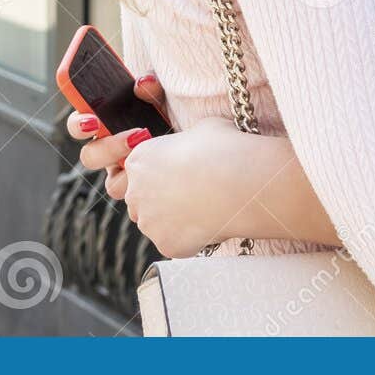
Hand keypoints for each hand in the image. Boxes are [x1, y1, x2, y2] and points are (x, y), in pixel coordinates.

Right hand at [64, 71, 168, 201]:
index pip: (78, 125)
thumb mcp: (164, 96)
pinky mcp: (143, 191)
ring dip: (132, 172)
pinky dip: (153, 186)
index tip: (93, 122)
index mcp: (105, 126)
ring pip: (114, 184)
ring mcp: (125, 174)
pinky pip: (139, 197)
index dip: (79, 124)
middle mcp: (110, 153)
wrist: (200, 141)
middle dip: (109, 149)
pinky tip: (171, 172)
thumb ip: (151, 87)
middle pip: (90, 157)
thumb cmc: (175, 114)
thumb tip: (143, 83)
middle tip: (136, 138)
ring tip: (159, 157)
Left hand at [122, 116, 337, 256]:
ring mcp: (149, 221)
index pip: (131, 172)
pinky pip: (173, 243)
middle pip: (138, 200)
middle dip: (158, 199)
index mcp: (140, 159)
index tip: (174, 176)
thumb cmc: (225, 148)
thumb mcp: (203, 129)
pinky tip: (210, 223)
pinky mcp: (166, 244)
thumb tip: (194, 143)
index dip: (154, 174)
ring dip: (172, 219)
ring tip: (204, 208)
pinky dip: (189, 237)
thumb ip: (186, 141)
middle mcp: (136, 191)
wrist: (243, 181)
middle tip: (189, 194)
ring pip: (155, 224)